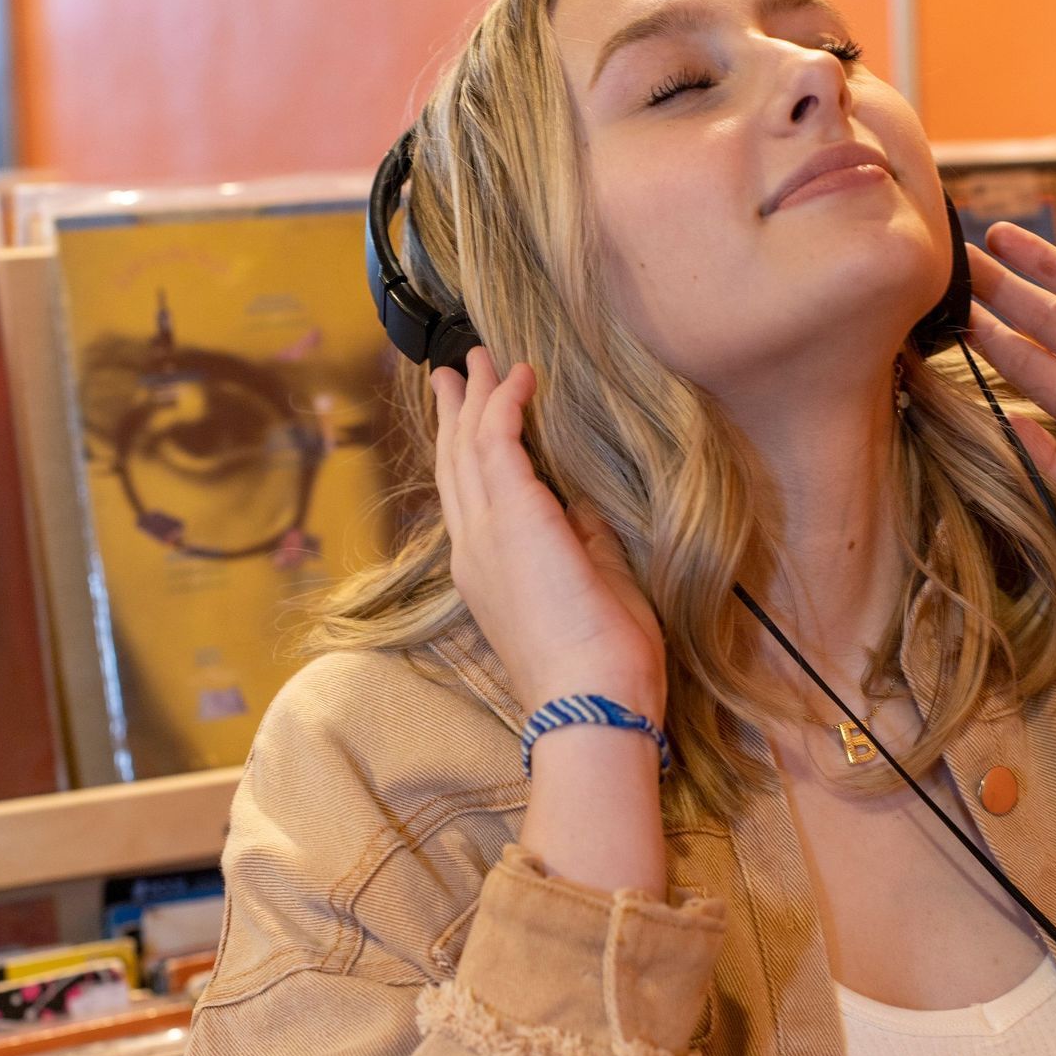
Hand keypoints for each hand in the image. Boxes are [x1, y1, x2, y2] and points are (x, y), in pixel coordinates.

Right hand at [431, 348, 666, 722]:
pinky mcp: (512, 516)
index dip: (466, 451)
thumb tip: (583, 510)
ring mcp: (485, 533)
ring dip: (477, 396)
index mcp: (489, 572)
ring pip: (468, 446)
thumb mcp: (592, 587)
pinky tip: (522, 377)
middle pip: (454, 464)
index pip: (470, 498)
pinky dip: (507, 403)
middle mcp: (474, 549)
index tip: (472, 416)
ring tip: (482, 357)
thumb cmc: (602, 660)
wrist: (592, 697)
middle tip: (453, 372)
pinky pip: (497, 441)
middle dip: (455, 412)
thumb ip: (582, 545)